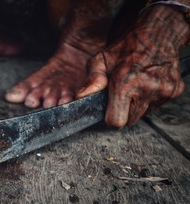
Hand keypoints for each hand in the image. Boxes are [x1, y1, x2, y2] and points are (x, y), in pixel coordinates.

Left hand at [77, 5, 189, 127]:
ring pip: (143, 114)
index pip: (116, 121)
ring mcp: (163, 91)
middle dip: (123, 112)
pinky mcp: (174, 91)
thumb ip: (90, 81)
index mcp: (125, 82)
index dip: (110, 118)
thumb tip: (78, 98)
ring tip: (134, 87)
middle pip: (130, 120)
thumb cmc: (126, 47)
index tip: (108, 111)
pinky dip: (149, 100)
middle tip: (121, 95)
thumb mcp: (101, 59)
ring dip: (136, 106)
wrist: (158, 33)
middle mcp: (146, 89)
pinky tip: (146, 84)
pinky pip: (156, 106)